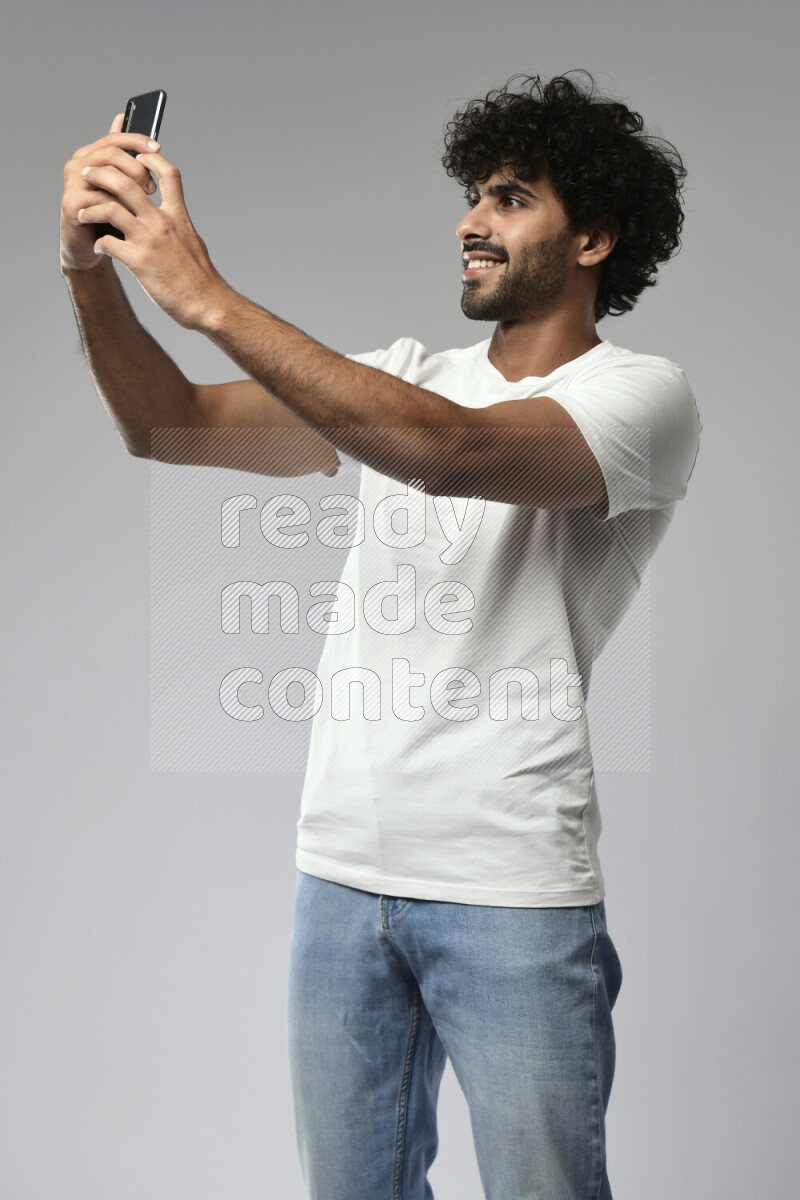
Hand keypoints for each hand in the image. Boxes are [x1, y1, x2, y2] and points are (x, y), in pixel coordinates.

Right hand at [60, 113, 160, 271]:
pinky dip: (122, 210)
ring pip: (108, 177)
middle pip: (111, 154)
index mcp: (89, 156)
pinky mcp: (72, 204)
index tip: (158, 148)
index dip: (137, 140)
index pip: (114, 139)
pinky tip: (133, 219)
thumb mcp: (118, 187)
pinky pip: (103, 201)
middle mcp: (77, 165)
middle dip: (137, 168)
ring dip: (131, 191)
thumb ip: (120, 156)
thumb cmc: (107, 217)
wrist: (90, 249)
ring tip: (144, 205)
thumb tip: (122, 117)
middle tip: (152, 188)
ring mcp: (72, 184)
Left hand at [76, 144, 230, 330]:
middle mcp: (163, 222)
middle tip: (88, 173)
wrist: (209, 304)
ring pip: (110, 208)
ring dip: (90, 207)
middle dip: (102, 173)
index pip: (168, 173)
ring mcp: (149, 241)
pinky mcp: (139, 262)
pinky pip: (107, 243)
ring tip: (81, 212)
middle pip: (127, 183)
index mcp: (178, 216)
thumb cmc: (202, 279)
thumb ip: (179, 226)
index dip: (150, 160)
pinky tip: (98, 247)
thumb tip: (173, 219)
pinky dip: (97, 243)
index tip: (136, 156)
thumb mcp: (193, 242)